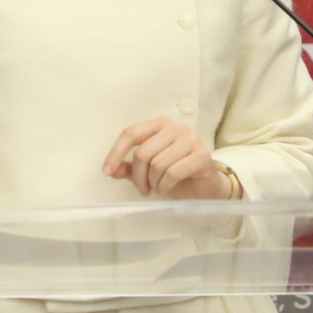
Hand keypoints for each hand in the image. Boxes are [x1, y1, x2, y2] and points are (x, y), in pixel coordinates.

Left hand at [102, 116, 231, 199]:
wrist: (205, 187)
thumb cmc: (175, 175)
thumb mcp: (147, 171)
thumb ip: (129, 168)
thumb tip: (110, 170)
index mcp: (159, 124)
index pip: (131, 133)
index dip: (116, 153)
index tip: (107, 171)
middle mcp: (175, 127)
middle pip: (143, 152)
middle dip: (138, 176)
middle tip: (143, 188)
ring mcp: (190, 140)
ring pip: (158, 164)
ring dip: (154, 183)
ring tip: (159, 187)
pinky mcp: (202, 156)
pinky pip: (173, 173)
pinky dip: (166, 186)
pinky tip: (169, 188)